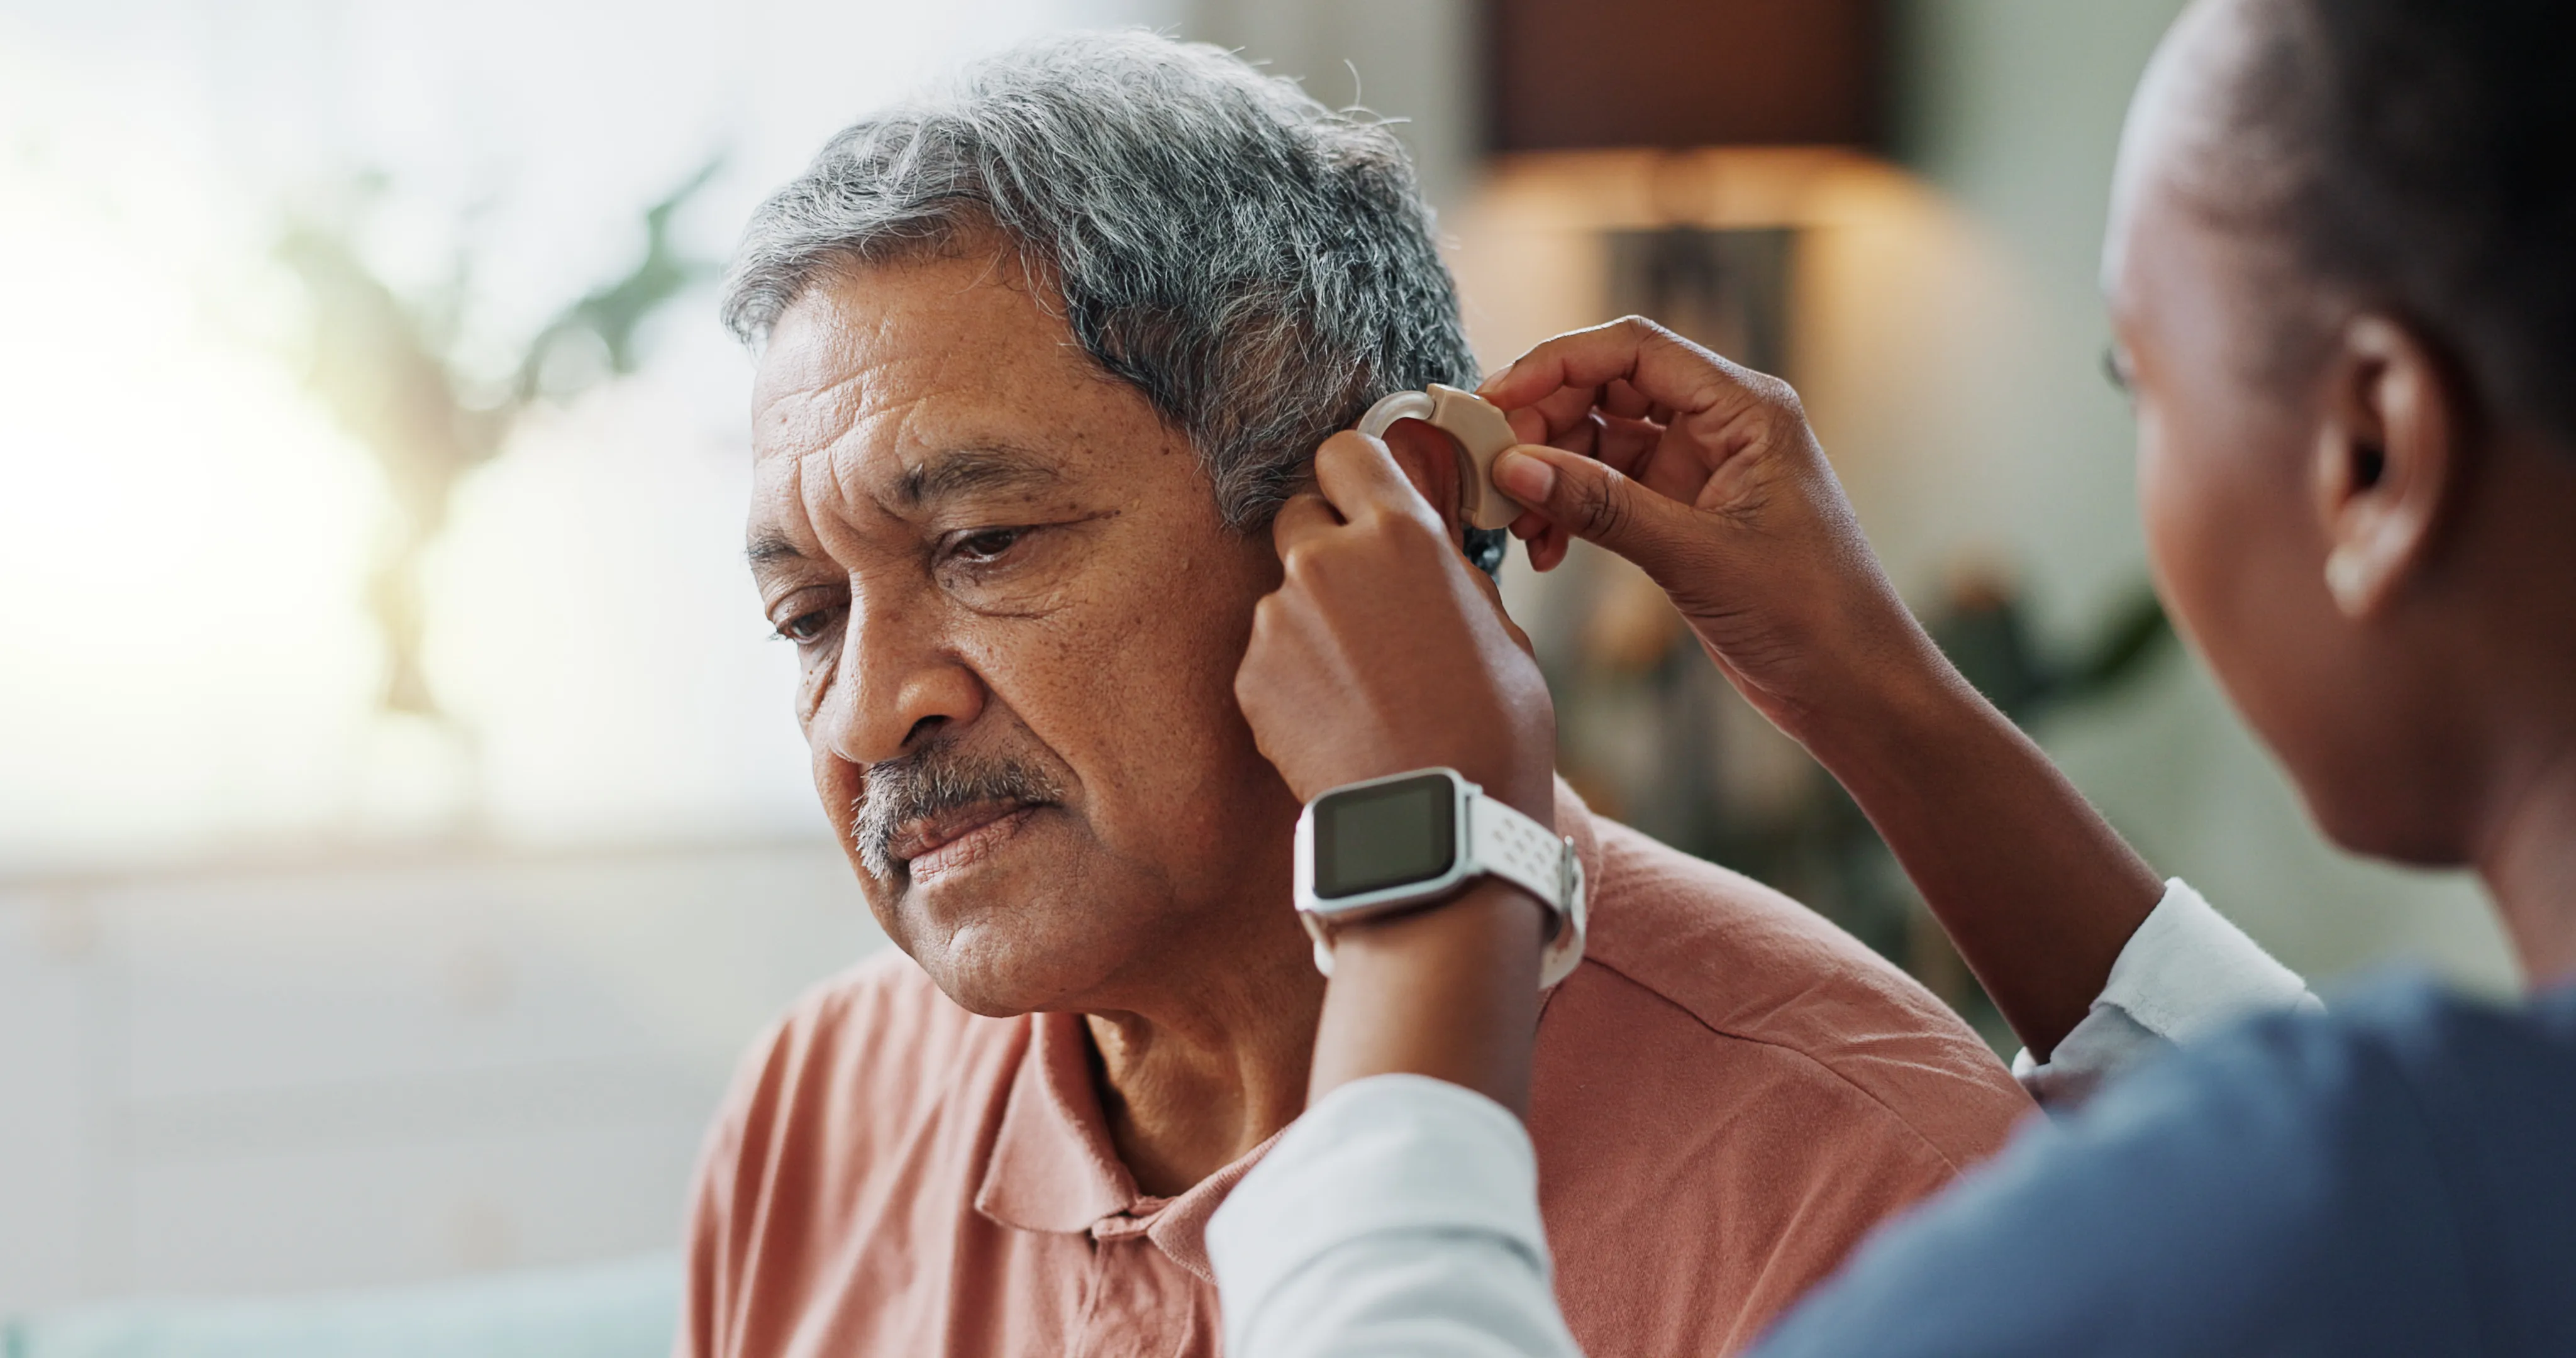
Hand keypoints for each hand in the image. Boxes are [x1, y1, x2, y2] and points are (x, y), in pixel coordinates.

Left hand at [1235, 430, 1556, 826]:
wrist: (1438, 822)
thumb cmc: (1491, 728)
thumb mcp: (1498, 627)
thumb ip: (1445, 570)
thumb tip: (1425, 544)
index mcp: (1400, 532)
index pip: (1344, 452)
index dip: (1353, 477)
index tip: (1362, 501)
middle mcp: (1326, 559)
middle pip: (1300, 515)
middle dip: (1326, 545)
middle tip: (1365, 604)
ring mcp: (1279, 618)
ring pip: (1285, 593)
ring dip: (1314, 622)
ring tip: (1364, 685)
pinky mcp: (1251, 676)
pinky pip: (1269, 657)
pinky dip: (1295, 679)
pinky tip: (1339, 720)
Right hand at [1480, 316, 1942, 747]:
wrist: (1853, 687)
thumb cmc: (1811, 614)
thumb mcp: (1697, 556)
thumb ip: (1603, 507)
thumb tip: (1517, 467)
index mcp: (1745, 408)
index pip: (1634, 349)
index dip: (1556, 364)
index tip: (1495, 401)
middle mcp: (1722, 425)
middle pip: (1606, 387)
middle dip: (1542, 425)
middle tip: (1493, 470)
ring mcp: (1701, 468)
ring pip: (1599, 440)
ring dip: (1549, 474)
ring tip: (1515, 523)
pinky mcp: (1684, 512)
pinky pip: (1607, 490)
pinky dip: (1570, 510)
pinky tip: (1547, 550)